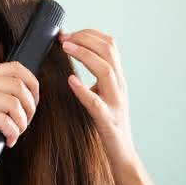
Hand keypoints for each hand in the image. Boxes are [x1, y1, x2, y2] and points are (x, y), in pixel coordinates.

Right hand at [0, 61, 39, 173]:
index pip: (16, 67)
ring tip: (14, 134)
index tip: (32, 105)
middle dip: (30, 107)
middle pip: (19, 85)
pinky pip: (5, 120)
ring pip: (15, 102)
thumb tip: (28, 95)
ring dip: (22, 122)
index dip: (32, 85)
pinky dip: (12, 133)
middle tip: (24, 124)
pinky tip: (7, 141)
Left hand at [59, 29, 134, 163]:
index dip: (89, 33)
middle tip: (63, 38)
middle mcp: (119, 86)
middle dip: (85, 39)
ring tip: (66, 47)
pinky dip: (83, 90)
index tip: (68, 32)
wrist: (122, 152)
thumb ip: (97, 74)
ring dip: (85, 55)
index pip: (109, 44)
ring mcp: (115, 102)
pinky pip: (96, 103)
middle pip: (108, 51)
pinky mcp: (107, 120)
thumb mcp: (105, 92)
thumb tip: (78, 52)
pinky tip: (71, 81)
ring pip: (106, 71)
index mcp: (118, 77)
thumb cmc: (108, 121)